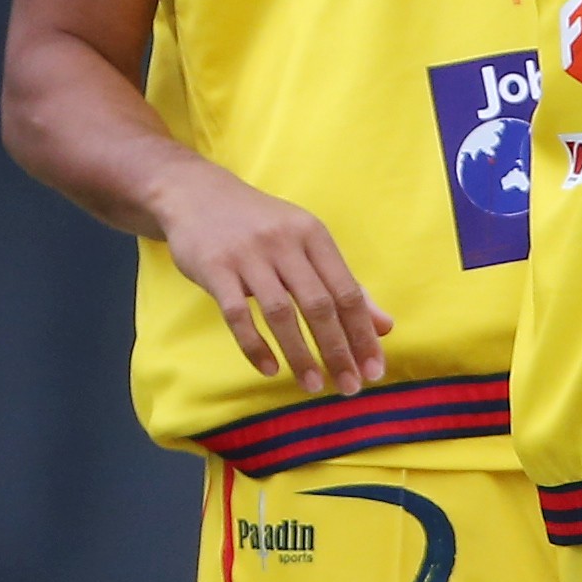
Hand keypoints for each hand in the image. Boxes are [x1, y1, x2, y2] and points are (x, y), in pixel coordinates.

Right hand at [155, 160, 393, 395]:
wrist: (196, 194)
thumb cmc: (261, 225)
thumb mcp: (306, 243)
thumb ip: (343, 284)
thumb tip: (384, 326)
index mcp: (314, 236)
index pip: (348, 292)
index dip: (364, 334)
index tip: (374, 370)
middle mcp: (285, 242)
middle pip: (319, 305)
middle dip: (338, 351)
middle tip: (350, 387)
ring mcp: (248, 255)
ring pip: (281, 312)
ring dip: (300, 354)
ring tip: (314, 386)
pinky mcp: (215, 268)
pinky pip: (236, 314)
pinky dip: (255, 345)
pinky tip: (269, 369)